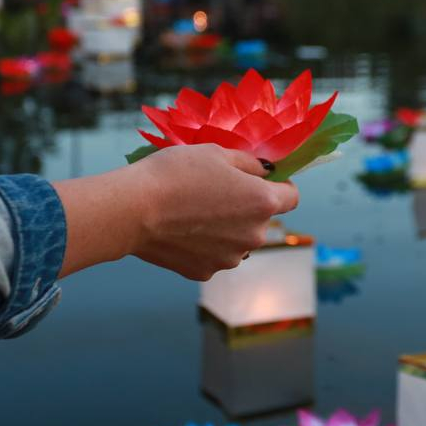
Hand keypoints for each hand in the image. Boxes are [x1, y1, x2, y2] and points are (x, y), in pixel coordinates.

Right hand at [54, 144, 298, 281]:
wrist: (133, 209)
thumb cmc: (176, 173)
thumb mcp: (217, 153)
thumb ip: (249, 164)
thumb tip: (266, 171)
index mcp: (262, 203)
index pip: (292, 197)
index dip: (281, 186)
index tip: (264, 180)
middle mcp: (254, 236)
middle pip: (262, 220)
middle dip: (247, 207)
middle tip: (217, 192)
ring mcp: (230, 258)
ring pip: (238, 240)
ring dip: (227, 228)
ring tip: (194, 212)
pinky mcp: (205, 272)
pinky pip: (214, 254)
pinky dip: (204, 245)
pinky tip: (181, 230)